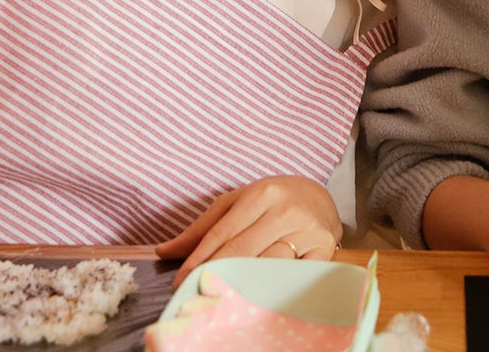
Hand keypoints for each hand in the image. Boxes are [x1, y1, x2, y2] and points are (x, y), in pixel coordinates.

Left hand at [156, 176, 343, 286]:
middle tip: (197, 291)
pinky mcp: (324, 248)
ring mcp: (307, 230)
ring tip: (224, 294)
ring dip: (242, 282)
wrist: (320, 197)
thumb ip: (202, 228)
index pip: (223, 233)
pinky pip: (292, 274)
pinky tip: (257, 294)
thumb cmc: (272, 200)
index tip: (181, 280)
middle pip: (242, 251)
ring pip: (267, 264)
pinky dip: (274, 285)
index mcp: (261, 193)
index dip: (199, 259)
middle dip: (216, 272)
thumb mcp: (237, 202)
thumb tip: (164, 251)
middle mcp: (285, 209)